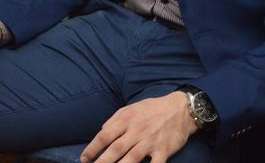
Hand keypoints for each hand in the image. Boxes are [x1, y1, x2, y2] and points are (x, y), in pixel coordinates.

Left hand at [80, 91, 197, 162]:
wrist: (180, 109)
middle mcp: (136, 131)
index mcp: (125, 120)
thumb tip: (102, 131)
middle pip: (115, 149)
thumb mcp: (130, 108)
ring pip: (132, 158)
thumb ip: (115, 120)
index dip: (92, 148)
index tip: (85, 158)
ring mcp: (150, 142)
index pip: (104, 136)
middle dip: (102, 161)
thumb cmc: (152, 109)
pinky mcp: (164, 150)